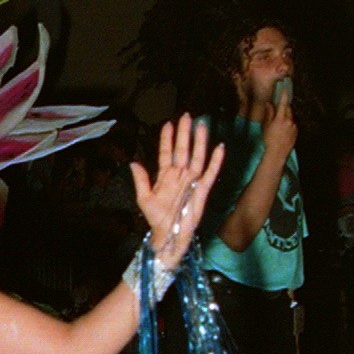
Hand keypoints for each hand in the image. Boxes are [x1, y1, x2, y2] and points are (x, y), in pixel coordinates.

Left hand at [132, 115, 224, 269]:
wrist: (168, 236)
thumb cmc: (156, 219)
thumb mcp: (144, 198)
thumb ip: (141, 180)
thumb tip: (133, 162)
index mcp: (165, 176)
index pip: (167, 153)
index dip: (167, 139)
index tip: (168, 124)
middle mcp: (179, 175)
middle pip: (183, 150)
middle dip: (184, 133)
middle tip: (187, 116)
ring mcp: (191, 181)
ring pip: (196, 157)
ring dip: (199, 142)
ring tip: (202, 126)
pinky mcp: (202, 190)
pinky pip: (210, 173)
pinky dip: (216, 161)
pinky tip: (219, 148)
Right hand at [263, 93, 297, 162]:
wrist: (276, 154)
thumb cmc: (268, 140)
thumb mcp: (265, 126)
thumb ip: (269, 113)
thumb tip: (269, 104)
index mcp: (281, 118)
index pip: (283, 103)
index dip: (283, 95)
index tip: (284, 88)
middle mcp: (290, 121)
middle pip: (288, 110)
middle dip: (283, 108)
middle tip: (277, 109)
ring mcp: (294, 127)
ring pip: (290, 118)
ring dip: (285, 117)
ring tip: (277, 124)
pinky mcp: (296, 133)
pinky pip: (292, 125)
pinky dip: (288, 124)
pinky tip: (282, 131)